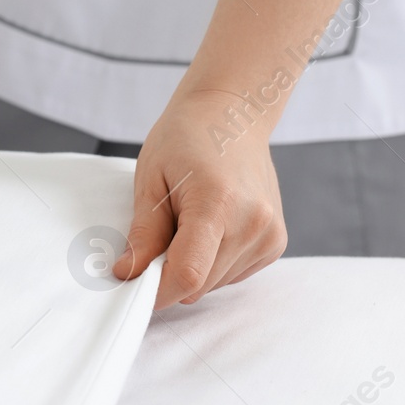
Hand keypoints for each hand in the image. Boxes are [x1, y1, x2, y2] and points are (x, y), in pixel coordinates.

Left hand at [112, 89, 287, 307]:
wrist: (232, 113)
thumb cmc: (186, 138)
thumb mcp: (151, 180)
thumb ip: (144, 234)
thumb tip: (128, 274)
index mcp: (218, 203)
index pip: (187, 275)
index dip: (156, 291)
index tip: (135, 284)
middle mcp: (252, 223)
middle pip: (200, 284)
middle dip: (170, 274)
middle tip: (159, 236)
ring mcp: (270, 234)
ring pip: (215, 284)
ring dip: (193, 267)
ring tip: (189, 221)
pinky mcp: (276, 242)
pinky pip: (233, 273)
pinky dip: (214, 262)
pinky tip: (211, 226)